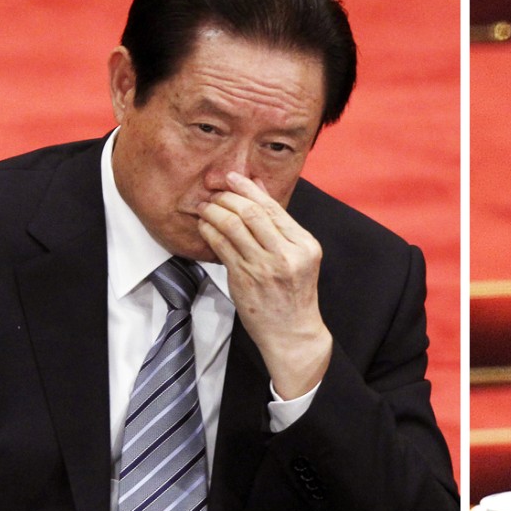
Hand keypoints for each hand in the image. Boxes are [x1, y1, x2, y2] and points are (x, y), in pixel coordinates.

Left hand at [197, 171, 331, 398]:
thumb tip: (259, 191)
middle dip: (228, 197)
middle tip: (214, 191)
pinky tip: (205, 226)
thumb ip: (280, 226)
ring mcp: (265, 267)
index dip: (249, 189)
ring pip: (233, 226)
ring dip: (214, 211)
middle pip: (252, 212)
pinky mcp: (245, 279)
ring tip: (205, 206)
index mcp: (305, 244)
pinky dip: (210, 231)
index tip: (233, 177)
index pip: (274, 208)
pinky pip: (222, 247)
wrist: (293, 333)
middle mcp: (287, 254)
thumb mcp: (299, 257)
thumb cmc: (294, 294)